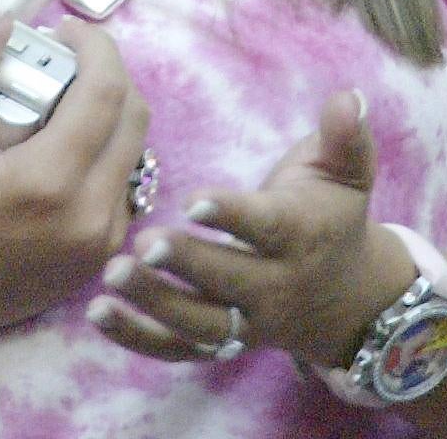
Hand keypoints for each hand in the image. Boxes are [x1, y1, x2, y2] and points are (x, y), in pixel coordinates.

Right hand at [0, 4, 149, 355]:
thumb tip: (1, 14)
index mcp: (46, 183)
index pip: (106, 91)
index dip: (96, 45)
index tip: (65, 30)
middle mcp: (88, 217)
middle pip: (133, 116)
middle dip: (105, 72)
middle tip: (62, 59)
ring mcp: (101, 244)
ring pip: (134, 150)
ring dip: (106, 111)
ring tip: (57, 99)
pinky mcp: (99, 258)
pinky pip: (122, 185)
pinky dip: (103, 151)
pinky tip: (59, 144)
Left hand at [88, 88, 416, 365]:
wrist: (349, 300)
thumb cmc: (334, 216)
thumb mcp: (348, 172)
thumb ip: (344, 135)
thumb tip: (347, 97)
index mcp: (301, 236)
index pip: (265, 227)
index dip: (231, 214)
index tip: (193, 200)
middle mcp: (274, 286)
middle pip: (228, 281)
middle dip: (186, 263)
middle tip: (143, 242)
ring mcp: (246, 321)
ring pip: (200, 323)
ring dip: (154, 303)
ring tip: (110, 276)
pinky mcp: (221, 343)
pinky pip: (178, 348)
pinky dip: (138, 337)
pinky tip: (98, 313)